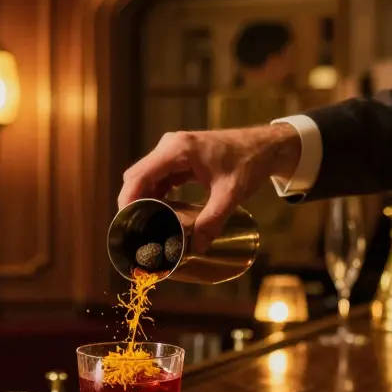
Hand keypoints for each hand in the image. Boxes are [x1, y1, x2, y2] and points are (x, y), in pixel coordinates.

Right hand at [117, 123, 301, 251]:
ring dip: (144, 199)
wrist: (265, 145)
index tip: (125, 223)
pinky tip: (160, 213)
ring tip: (145, 225)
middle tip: (135, 230)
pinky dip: (156, 194)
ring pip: (146, 177)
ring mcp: (173, 151)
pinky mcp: (179, 158)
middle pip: (137, 176)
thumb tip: (197, 247)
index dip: (128, 200)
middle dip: (133, 203)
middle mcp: (169, 146)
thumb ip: (212, 220)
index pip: (139, 176)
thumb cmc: (249, 162)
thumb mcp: (230, 194)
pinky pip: (159, 177)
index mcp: (177, 150)